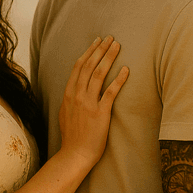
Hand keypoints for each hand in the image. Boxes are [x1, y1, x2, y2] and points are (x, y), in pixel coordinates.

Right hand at [58, 36, 128, 168]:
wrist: (75, 154)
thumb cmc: (72, 137)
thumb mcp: (65, 113)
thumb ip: (71, 99)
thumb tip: (75, 89)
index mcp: (68, 94)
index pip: (78, 66)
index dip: (89, 52)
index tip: (97, 42)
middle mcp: (77, 95)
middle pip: (89, 66)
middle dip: (100, 49)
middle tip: (110, 38)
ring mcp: (88, 103)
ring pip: (98, 74)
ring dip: (109, 57)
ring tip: (117, 46)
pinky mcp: (100, 113)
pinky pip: (110, 92)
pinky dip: (119, 79)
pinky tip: (126, 70)